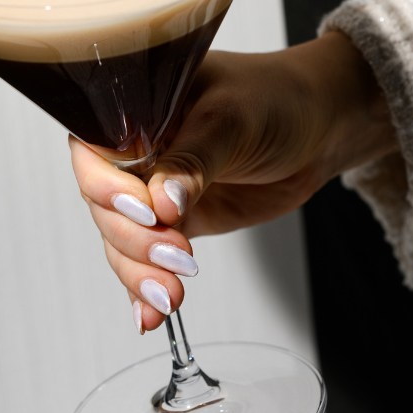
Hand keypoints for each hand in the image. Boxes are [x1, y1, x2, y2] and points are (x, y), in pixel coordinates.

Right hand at [69, 33, 396, 332]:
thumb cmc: (272, 98)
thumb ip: (193, 160)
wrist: (319, 127)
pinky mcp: (176, 222)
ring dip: (140, 272)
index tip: (146, 211)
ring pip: (121, 239)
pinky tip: (151, 314)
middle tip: (175, 255)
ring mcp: (152, 190)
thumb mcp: (230, 119)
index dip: (107, 187)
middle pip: (104, 206)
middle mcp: (134, 152)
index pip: (94, 153)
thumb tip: (161, 202)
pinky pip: (147, 258)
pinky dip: (145, 287)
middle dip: (133, 239)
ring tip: (171, 293)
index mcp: (133, 111)